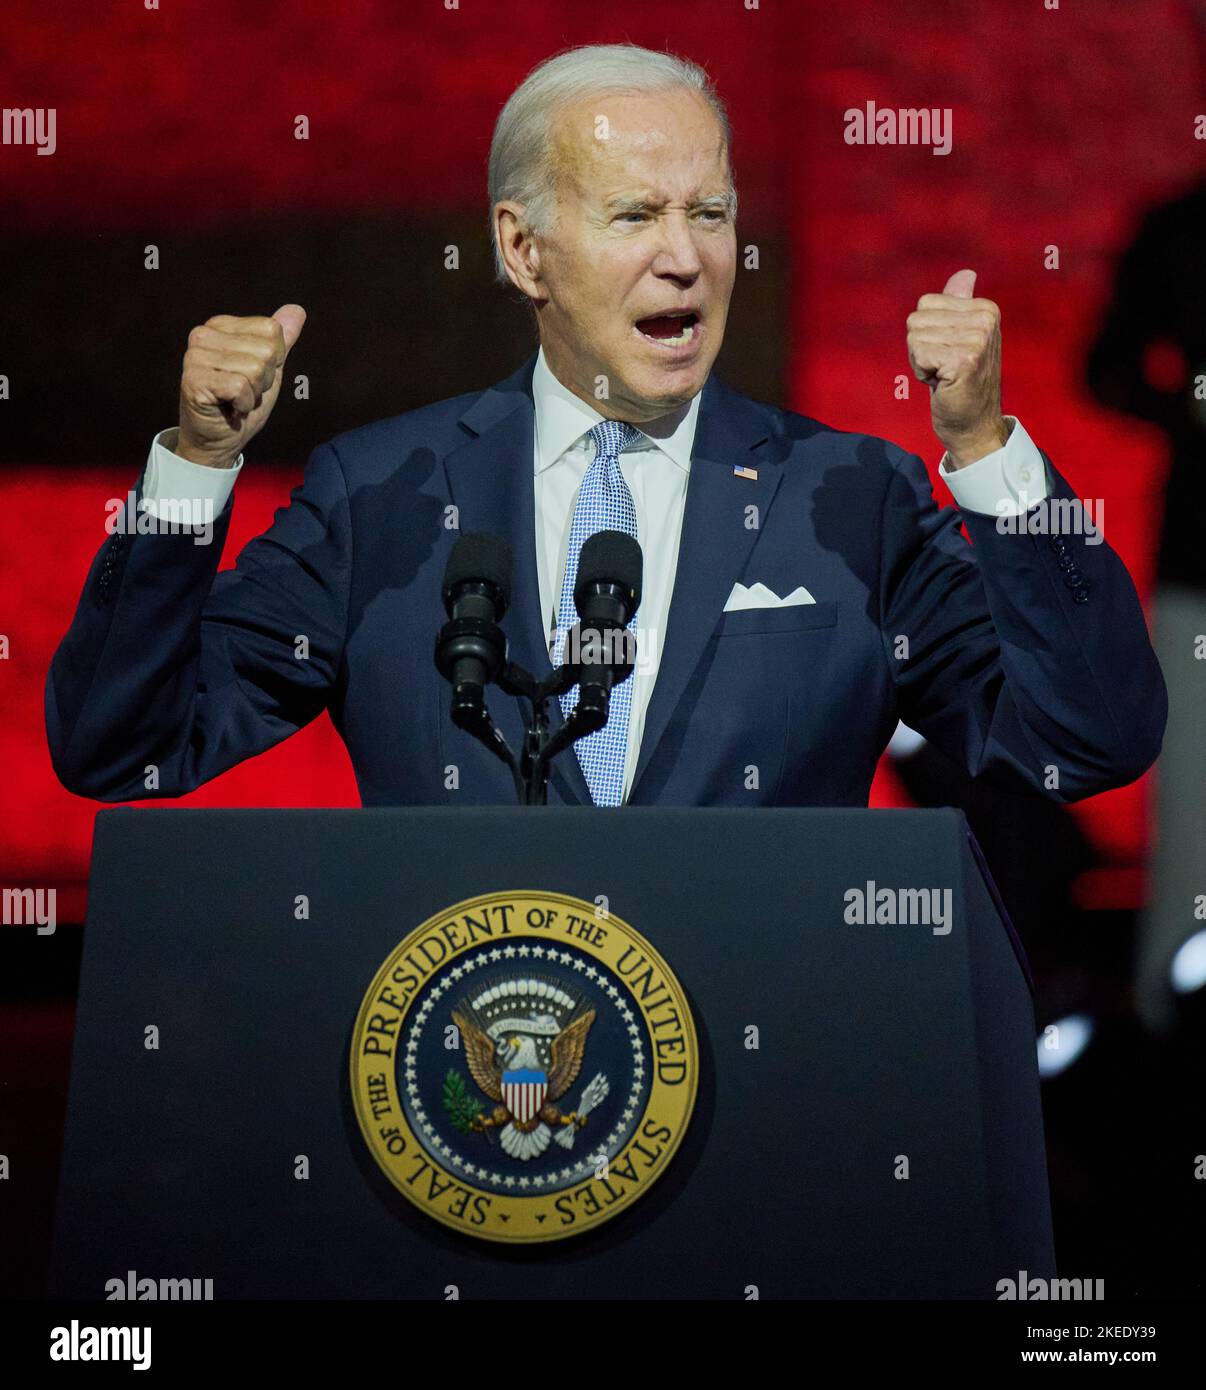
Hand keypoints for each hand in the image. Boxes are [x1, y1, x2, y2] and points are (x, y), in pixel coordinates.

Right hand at [176, 304, 305, 467]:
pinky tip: (229, 407)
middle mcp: (204, 334)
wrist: (219, 440)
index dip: (273, 361)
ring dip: (253, 393)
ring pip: (254, 367)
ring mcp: (195, 355)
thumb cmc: (241, 404)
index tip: (253, 377)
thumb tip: (297, 309)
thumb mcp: (269, 370)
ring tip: (235, 399)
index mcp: (221, 326)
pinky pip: (240, 386)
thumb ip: (281, 341)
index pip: (272, 330)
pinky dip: (243, 404)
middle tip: (243, 392)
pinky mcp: (194, 379)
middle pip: (266, 350)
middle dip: (263, 380)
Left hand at [907, 270, 1007, 467]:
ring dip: (921, 362)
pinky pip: (918, 354)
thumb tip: (964, 274)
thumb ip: (957, 305)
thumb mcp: (958, 338)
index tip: (946, 352)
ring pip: (914, 337)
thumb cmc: (960, 382)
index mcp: (986, 308)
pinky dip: (922, 373)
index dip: (926, 332)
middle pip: (916, 320)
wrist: (973, 424)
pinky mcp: (965, 359)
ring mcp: (977, 339)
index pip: (925, 304)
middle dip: (921, 348)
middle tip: (944, 368)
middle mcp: (985, 319)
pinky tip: (942, 384)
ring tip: (944, 376)